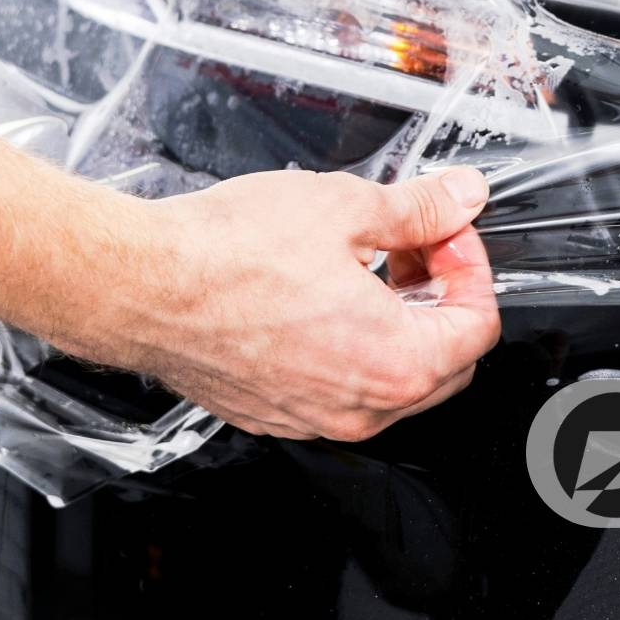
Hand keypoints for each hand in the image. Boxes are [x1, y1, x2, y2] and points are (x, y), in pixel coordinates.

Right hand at [103, 167, 498, 440]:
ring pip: (391, 381)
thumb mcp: (346, 207)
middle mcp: (359, 408)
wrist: (140, 283)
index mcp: (395, 362)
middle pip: (445, 363)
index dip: (471, 265)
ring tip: (365, 265)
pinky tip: (323, 295)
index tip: (447, 231)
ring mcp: (314, 419)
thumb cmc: (225, 255)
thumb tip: (458, 200)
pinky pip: (338, 390)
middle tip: (414, 244)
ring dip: (398, 323)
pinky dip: (349, 347)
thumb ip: (420, 209)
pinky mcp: (274, 414)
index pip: (479, 327)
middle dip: (440, 297)